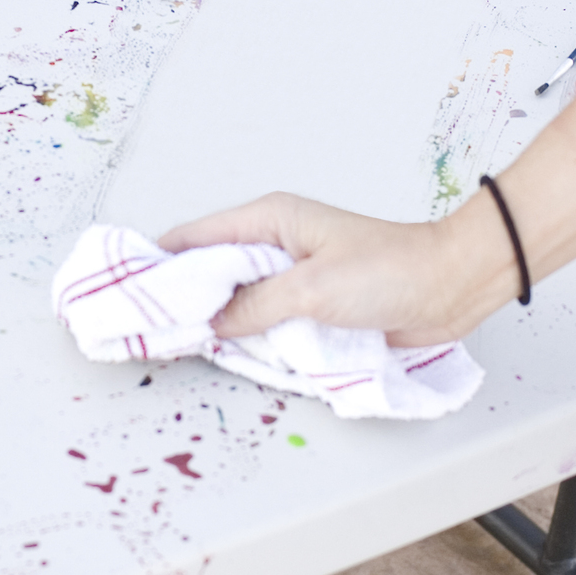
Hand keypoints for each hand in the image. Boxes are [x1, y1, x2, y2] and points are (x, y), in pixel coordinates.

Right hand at [158, 192, 511, 345]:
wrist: (450, 288)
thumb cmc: (391, 272)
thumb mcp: (312, 289)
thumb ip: (254, 306)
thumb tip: (210, 323)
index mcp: (270, 219)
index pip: (195, 237)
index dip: (158, 262)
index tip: (126, 290)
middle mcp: (275, 245)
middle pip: (209, 271)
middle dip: (181, 299)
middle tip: (146, 330)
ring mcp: (291, 278)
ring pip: (234, 302)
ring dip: (216, 324)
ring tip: (176, 346)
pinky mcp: (309, 307)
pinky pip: (264, 323)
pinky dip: (247, 338)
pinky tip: (227, 355)